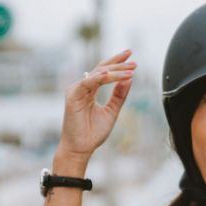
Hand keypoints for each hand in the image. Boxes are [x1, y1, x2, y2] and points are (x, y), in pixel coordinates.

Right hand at [55, 49, 136, 164]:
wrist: (81, 149)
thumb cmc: (93, 133)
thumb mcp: (112, 111)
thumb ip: (119, 95)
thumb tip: (129, 78)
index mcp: (90, 90)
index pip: (104, 71)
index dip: (117, 62)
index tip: (132, 57)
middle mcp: (82, 87)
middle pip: (101, 69)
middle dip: (118, 63)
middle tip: (133, 60)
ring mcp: (76, 91)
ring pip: (97, 74)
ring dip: (114, 71)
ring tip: (130, 70)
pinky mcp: (72, 97)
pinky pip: (87, 83)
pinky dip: (98, 78)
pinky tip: (109, 74)